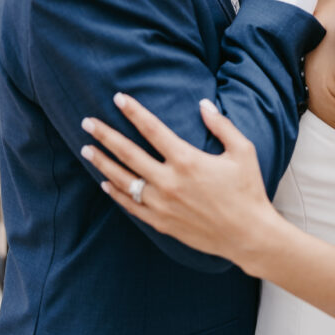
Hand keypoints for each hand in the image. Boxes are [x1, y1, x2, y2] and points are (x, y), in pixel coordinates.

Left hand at [80, 94, 275, 269]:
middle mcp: (169, 181)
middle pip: (128, 153)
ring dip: (103, 163)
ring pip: (123, 180)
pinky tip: (104, 183)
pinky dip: (115, 193)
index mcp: (187, 160)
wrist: (248, 235)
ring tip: (86, 149)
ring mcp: (162, 204)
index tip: (118, 98)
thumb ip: (221, 125)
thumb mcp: (242, 151)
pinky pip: (131, 205)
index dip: (134, 112)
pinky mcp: (161, 222)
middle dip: (105, 135)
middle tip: (87, 122)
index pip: (152, 129)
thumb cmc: (248, 189)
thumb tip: (203, 104)